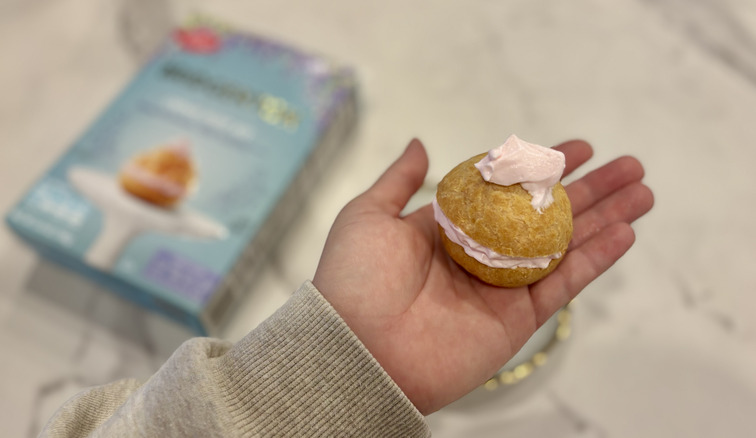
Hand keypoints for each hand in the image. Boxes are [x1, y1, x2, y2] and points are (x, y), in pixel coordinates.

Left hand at [313, 138, 653, 413]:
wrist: (357, 347)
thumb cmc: (354, 279)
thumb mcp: (369, 215)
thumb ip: (399, 180)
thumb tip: (421, 144)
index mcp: (449, 228)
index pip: (507, 190)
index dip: (543, 168)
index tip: (578, 148)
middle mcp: (481, 254)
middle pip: (546, 215)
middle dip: (589, 190)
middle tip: (628, 165)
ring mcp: (501, 287)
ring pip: (564, 246)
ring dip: (606, 219)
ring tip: (643, 191)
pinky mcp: (516, 320)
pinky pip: (563, 286)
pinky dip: (596, 260)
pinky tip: (625, 233)